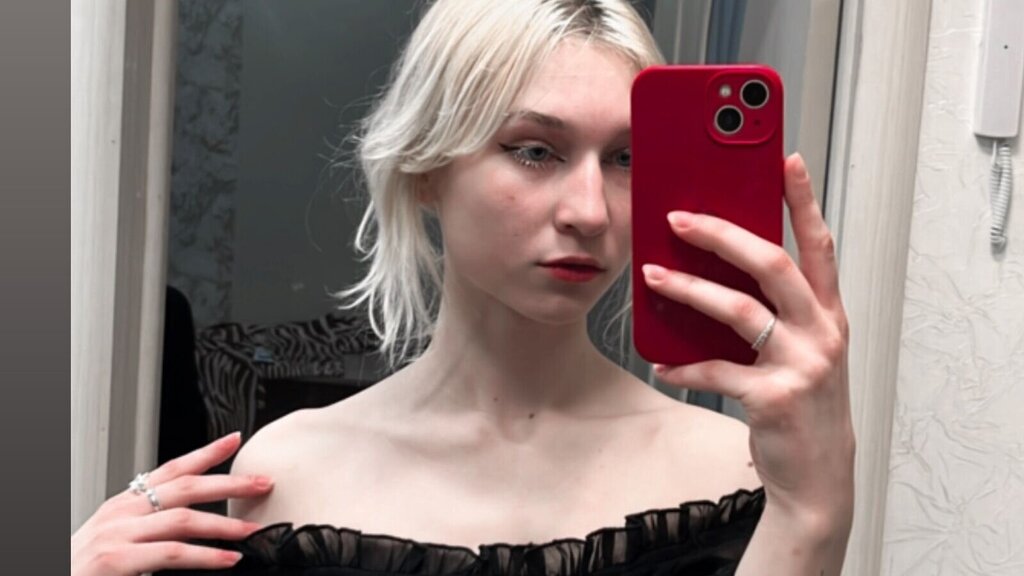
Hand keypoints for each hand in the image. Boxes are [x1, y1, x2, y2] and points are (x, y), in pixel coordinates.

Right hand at [71, 432, 273, 575]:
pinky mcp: (115, 560)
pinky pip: (172, 553)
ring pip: (183, 519)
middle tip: (263, 482)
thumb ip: (150, 527)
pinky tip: (229, 560)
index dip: (205, 453)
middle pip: (185, 487)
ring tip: (253, 529)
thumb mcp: (117, 539)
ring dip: (225, 524)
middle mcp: (122, 512)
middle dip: (229, 483)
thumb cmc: (84, 570)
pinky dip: (206, 556)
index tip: (235, 440)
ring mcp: (117, 534)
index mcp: (124, 504)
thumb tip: (193, 524)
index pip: (171, 468)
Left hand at [641, 153, 854, 524]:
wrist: (817, 473)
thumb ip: (773, 307)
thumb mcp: (800, 347)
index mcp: (828, 312)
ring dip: (690, 289)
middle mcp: (823, 332)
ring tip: (653, 274)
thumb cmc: (802, 400)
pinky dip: (684, 365)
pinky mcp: (774, 398)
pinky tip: (662, 362)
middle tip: (680, 217)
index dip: (803, 200)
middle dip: (724, 234)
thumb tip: (714, 264)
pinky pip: (718, 371)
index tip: (786, 160)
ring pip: (740, 311)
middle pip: (773, 264)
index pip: (819, 243)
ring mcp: (802, 365)